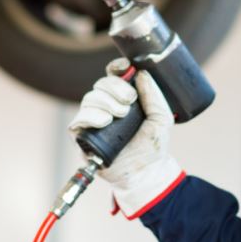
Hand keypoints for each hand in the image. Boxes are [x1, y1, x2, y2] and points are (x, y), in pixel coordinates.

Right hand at [69, 59, 183, 217]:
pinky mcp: (83, 137)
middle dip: (115, 88)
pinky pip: (78, 120)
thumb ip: (154, 95)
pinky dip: (90, 116)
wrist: (146, 173)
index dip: (116, 68)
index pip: (113, 75)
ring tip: (121, 115)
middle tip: (129, 101)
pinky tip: (105, 121)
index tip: (125, 68)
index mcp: (123, 98)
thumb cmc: (153, 146)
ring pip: (89, 99)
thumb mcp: (162, 118)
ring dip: (105, 102)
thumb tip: (142, 74)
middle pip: (100, 84)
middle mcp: (106, 107)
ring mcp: (93, 121)